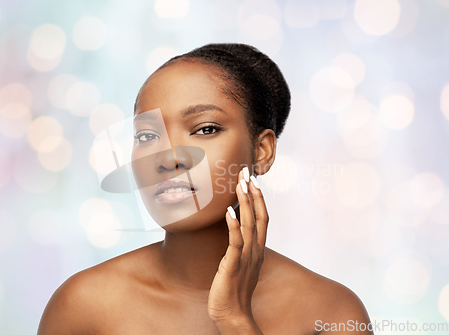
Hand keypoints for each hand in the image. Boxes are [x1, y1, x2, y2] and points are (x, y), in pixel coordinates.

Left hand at [208, 167, 267, 330]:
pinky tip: (228, 211)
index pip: (263, 218)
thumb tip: (234, 230)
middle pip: (259, 216)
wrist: (233, 314)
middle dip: (253, 193)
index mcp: (257, 249)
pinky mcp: (234, 265)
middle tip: (246, 172)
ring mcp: (246, 257)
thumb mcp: (240, 262)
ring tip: (239, 184)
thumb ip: (240, 246)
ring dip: (245, 203)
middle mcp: (255, 250)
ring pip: (249, 225)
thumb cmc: (233, 289)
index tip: (252, 180)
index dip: (259, 198)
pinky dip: (233, 225)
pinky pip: (235, 242)